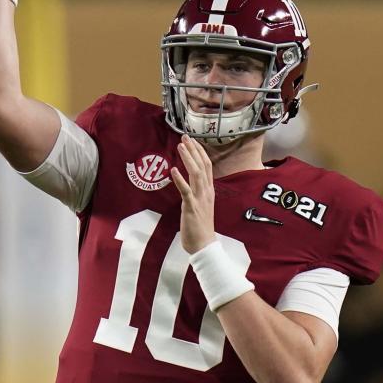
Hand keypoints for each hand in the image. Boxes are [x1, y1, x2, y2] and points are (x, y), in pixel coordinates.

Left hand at [173, 134, 216, 253]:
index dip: (199, 152)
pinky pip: (186, 191)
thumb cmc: (200, 226)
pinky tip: (174, 170)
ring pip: (196, 174)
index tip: (192, 140)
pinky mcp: (191, 207)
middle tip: (184, 137)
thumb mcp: (201, 204)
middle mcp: (206, 192)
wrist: (204, 245)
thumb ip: (197, 191)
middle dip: (193, 150)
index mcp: (208, 190)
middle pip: (202, 165)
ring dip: (188, 159)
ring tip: (180, 146)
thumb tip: (191, 181)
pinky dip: (180, 179)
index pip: (206, 166)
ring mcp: (200, 199)